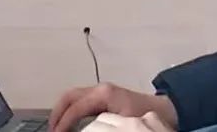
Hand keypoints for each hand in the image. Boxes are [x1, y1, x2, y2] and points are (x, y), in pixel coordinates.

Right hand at [49, 83, 177, 131]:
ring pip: (72, 96)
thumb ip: (100, 127)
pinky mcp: (103, 96)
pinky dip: (71, 110)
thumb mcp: (123, 124)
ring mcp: (101, 90)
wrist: (164, 109)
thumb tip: (83, 129)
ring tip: (57, 128)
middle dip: (57, 113)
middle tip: (52, 131)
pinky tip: (70, 124)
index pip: (75, 107)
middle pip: (68, 96)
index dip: (63, 122)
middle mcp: (100, 89)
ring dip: (62, 111)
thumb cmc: (146, 116)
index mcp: (104, 94)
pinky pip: (80, 100)